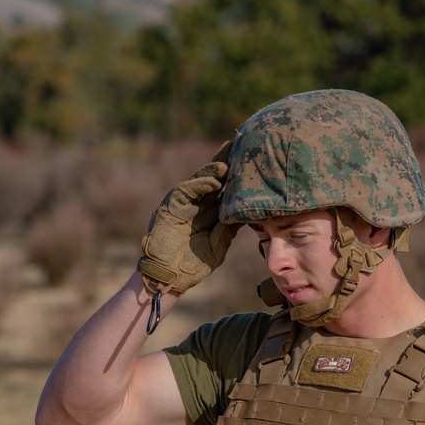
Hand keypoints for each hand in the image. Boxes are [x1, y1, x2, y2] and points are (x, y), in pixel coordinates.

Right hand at [137, 141, 238, 294]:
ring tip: (229, 163)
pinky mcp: (171, 207)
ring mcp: (185, 204)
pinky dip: (200, 184)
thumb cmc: (194, 265)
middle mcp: (200, 205)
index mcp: (212, 213)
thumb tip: (247, 212)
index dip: (238, 176)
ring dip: (214, 171)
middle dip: (226, 162)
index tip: (254, 162)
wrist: (170, 277)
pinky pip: (186, 191)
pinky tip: (214, 180)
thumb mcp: (219, 245)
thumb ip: (229, 228)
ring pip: (200, 181)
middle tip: (240, 146)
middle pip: (215, 178)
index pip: (227, 189)